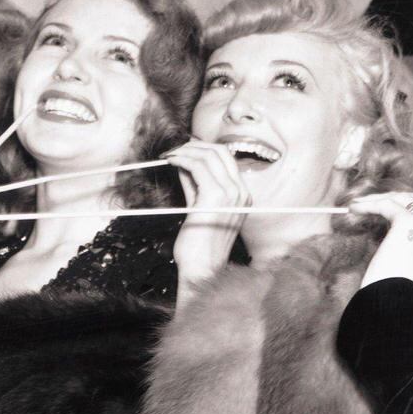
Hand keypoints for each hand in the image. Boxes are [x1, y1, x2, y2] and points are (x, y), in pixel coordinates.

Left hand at [167, 140, 250, 289]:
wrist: (202, 267)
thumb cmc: (199, 244)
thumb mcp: (200, 206)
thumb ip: (195, 185)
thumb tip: (185, 163)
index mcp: (242, 195)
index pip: (227, 159)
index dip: (204, 148)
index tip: (185, 149)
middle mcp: (241, 192)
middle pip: (221, 152)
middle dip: (195, 145)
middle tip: (175, 149)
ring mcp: (231, 194)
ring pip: (209, 155)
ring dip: (186, 151)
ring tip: (170, 155)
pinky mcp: (215, 197)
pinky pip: (198, 167)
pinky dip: (183, 160)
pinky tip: (171, 162)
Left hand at [349, 192, 412, 294]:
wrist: (397, 306)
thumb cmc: (405, 293)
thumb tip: (404, 218)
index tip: (396, 208)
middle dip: (400, 199)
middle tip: (377, 203)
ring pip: (405, 199)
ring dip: (381, 199)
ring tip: (362, 205)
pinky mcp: (410, 222)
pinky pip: (387, 205)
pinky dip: (370, 204)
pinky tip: (357, 208)